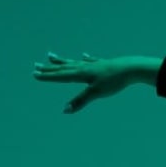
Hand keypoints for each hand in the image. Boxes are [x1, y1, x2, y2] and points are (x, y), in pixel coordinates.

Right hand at [32, 50, 146, 112]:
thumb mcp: (95, 93)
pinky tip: (83, 55)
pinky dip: (84, 58)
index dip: (47, 76)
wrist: (131, 68)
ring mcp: (93, 64)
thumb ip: (80, 101)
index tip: (34, 74)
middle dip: (49, 68)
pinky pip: (89, 61)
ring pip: (73, 62)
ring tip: (50, 56)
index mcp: (80, 74)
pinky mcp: (102, 64)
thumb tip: (65, 110)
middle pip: (63, 68)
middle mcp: (84, 67)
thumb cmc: (113, 81)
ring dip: (61, 61)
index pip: (60, 76)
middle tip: (35, 66)